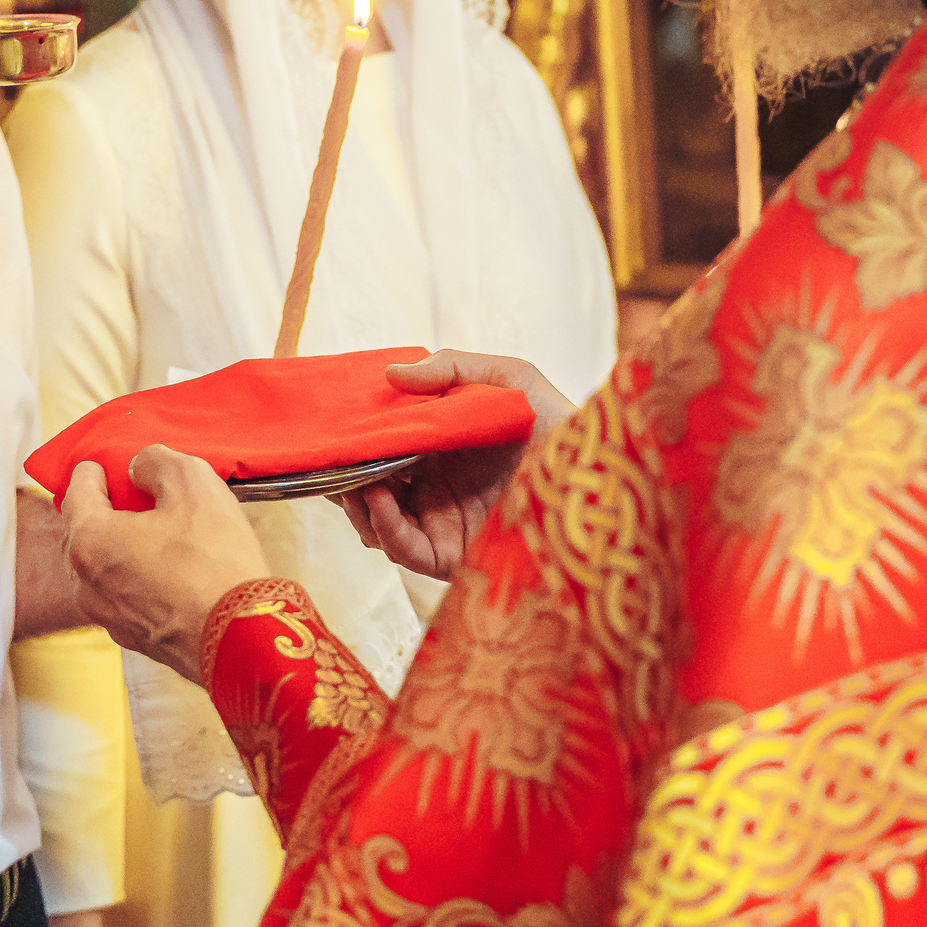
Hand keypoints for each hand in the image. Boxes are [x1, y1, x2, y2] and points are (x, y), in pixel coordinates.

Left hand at [61, 446, 267, 681]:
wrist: (240, 637)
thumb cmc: (214, 562)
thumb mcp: (192, 483)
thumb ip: (157, 462)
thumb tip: (142, 467)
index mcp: (90, 540)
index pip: (75, 491)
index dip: (92, 471)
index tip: (103, 466)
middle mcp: (86, 582)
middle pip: (83, 531)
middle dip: (103, 510)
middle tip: (132, 496)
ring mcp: (107, 616)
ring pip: (102, 568)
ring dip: (120, 547)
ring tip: (156, 534)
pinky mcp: (133, 638)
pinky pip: (124, 596)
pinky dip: (136, 579)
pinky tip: (169, 570)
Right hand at [338, 350, 574, 579]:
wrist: (599, 477)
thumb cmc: (561, 424)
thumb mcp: (509, 379)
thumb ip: (450, 370)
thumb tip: (390, 373)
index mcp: (441, 449)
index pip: (382, 448)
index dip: (355, 439)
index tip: (332, 424)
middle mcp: (435, 488)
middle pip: (369, 487)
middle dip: (344, 473)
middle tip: (327, 455)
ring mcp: (441, 523)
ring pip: (375, 522)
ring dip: (355, 499)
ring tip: (351, 474)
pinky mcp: (451, 555)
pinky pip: (404, 548)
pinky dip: (382, 525)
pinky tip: (377, 496)